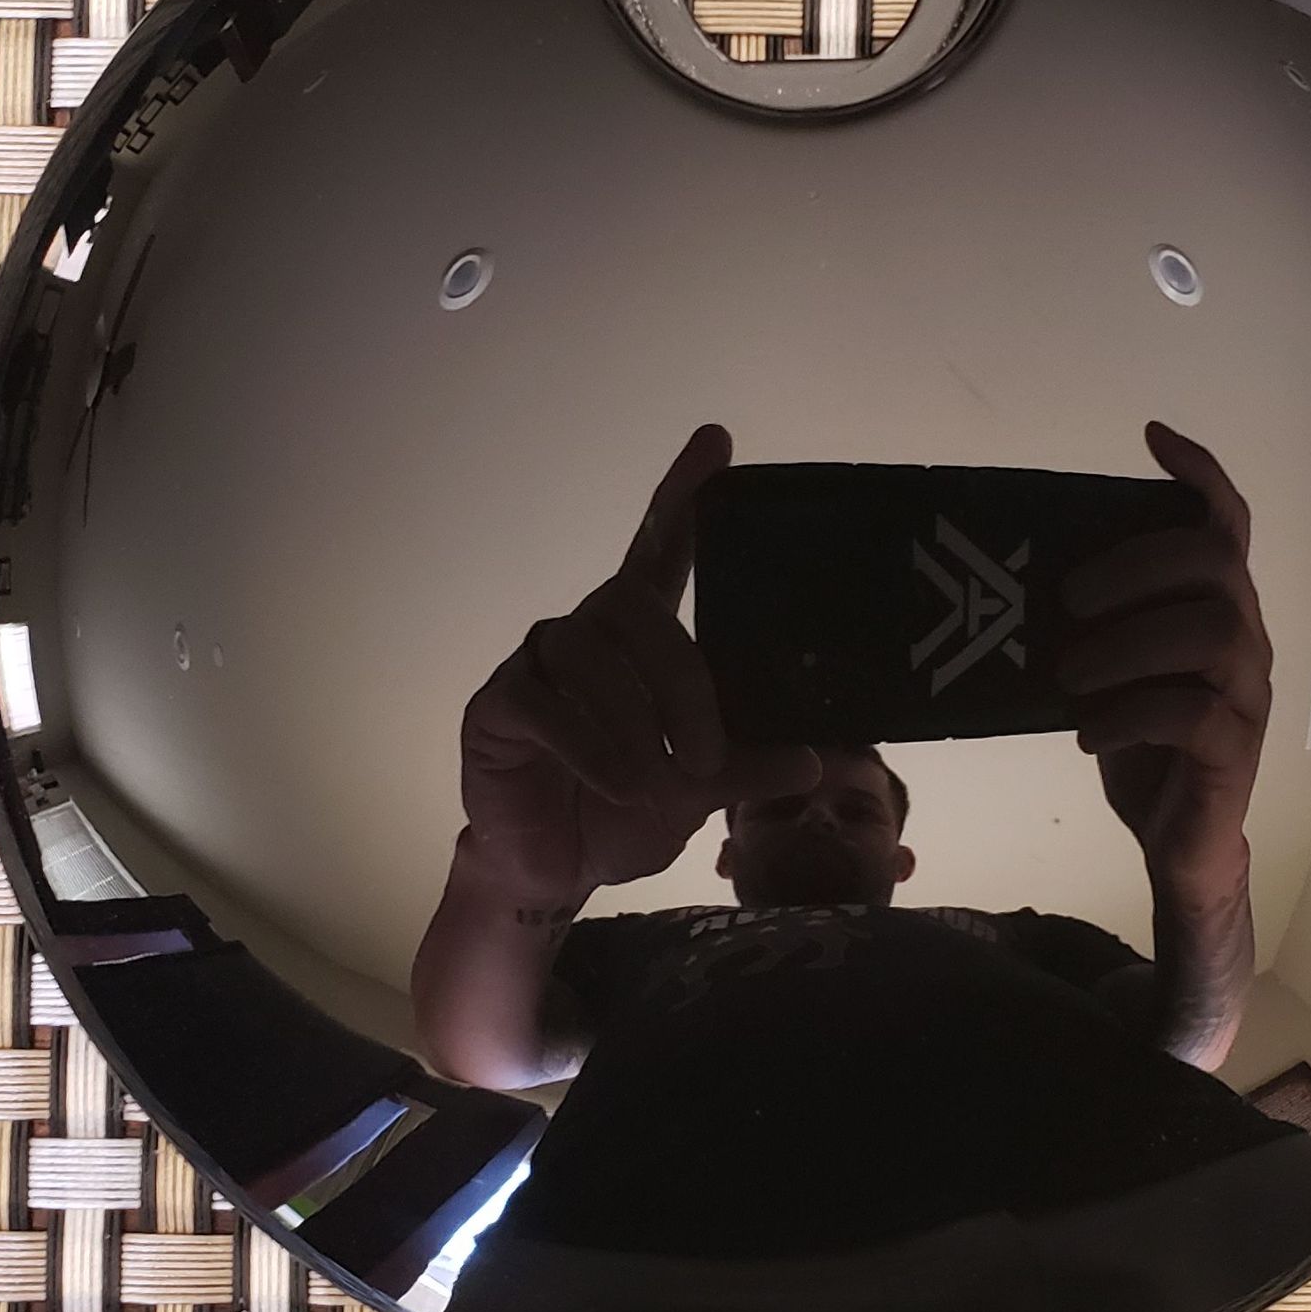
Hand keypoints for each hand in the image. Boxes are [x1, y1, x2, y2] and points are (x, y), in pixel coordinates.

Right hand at [458, 424, 824, 901]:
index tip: (717, 441)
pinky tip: (617, 783)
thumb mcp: (699, 792)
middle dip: (681, 680)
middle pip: (635, 609)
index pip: (659, 548)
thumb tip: (812, 759)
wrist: (555, 870)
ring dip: (636, 724)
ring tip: (656, 783)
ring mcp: (537, 664)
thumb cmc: (626, 813)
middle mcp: (588, 633)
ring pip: (591, 656)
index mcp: (639, 636)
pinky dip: (591, 747)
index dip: (682, 494)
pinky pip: (546, 704)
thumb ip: (747, 766)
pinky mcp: (498, 704)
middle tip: (707, 752)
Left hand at [1053, 421, 1272, 911]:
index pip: (1227, 524)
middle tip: (1069, 596)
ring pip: (1213, 635)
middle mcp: (1244, 639)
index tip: (1154, 437)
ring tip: (1070, 673)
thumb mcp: (1109, 666)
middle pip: (1217, 566)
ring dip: (1128, 644)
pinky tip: (1087, 731)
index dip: (1200, 475)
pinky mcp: (1234, 750)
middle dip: (1138, 565)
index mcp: (1214, 607)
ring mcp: (1246, 694)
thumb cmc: (1141, 742)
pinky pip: (1192, 714)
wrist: (1177, 841)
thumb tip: (1023, 569)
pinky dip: (1130, 714)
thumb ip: (1096, 618)